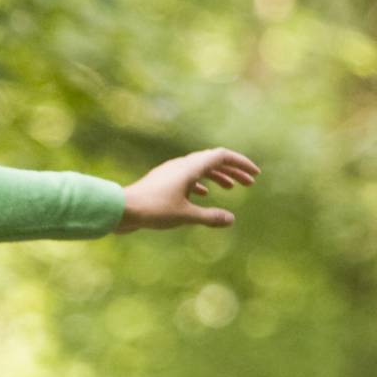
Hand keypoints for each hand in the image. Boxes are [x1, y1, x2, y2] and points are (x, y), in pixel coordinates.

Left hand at [116, 148, 259, 231]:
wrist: (120, 209)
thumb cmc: (152, 210)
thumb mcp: (184, 215)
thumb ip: (209, 217)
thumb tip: (231, 220)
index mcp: (190, 167)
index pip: (222, 156)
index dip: (241, 163)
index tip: (255, 175)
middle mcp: (181, 165)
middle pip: (214, 161)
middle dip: (234, 170)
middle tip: (250, 183)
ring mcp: (171, 172)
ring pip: (201, 169)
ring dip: (219, 176)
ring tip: (232, 188)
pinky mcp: (163, 182)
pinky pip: (188, 178)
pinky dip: (201, 183)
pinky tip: (203, 195)